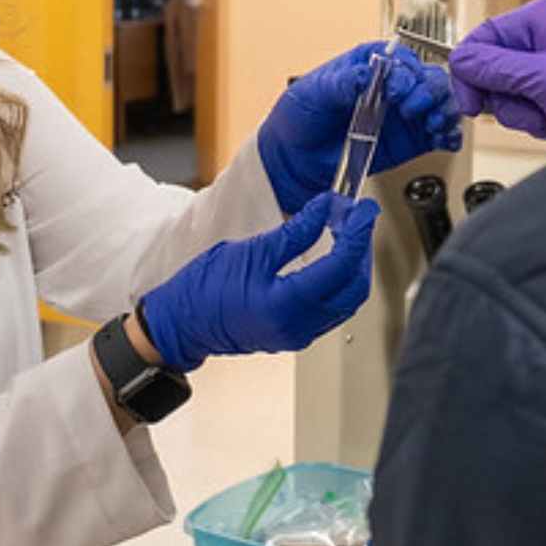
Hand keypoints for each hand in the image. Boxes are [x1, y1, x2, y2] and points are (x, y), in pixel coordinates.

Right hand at [138, 194, 380, 371]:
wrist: (182, 323)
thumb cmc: (204, 290)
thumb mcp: (251, 251)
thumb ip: (294, 233)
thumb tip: (323, 211)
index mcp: (287, 304)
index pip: (340, 266)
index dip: (358, 234)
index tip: (364, 211)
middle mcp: (299, 326)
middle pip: (353, 287)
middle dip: (360, 250)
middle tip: (357, 218)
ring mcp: (300, 334)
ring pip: (347, 300)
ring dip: (353, 266)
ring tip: (346, 234)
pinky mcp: (297, 334)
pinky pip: (332, 309)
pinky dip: (339, 282)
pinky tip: (333, 259)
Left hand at [257, 43, 462, 214]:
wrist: (296, 159)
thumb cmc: (300, 117)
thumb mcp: (313, 92)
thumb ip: (341, 81)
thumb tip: (365, 73)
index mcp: (370, 64)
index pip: (401, 59)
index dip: (404, 73)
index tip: (396, 91)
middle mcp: (393, 86)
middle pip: (429, 78)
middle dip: (430, 92)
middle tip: (415, 109)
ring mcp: (405, 114)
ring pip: (442, 103)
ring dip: (446, 112)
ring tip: (434, 126)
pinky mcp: (412, 141)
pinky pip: (441, 134)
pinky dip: (449, 136)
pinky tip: (443, 140)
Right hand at [449, 0, 545, 142]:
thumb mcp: (540, 78)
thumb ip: (493, 69)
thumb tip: (459, 61)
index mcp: (541, 18)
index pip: (483, 37)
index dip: (470, 72)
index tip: (470, 104)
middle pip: (495, 70)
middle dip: (510, 99)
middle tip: (531, 108)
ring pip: (512, 94)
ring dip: (528, 114)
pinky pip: (532, 107)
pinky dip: (544, 121)